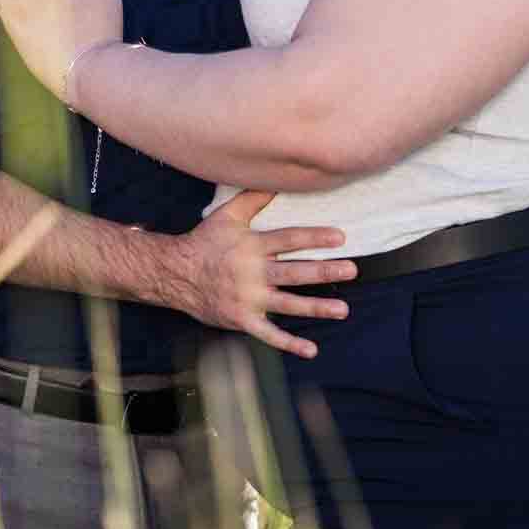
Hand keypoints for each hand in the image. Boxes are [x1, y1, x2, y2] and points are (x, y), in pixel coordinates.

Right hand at [166, 189, 356, 359]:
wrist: (176, 274)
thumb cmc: (204, 242)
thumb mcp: (227, 215)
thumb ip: (253, 198)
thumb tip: (275, 179)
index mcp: (252, 246)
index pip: (289, 240)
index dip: (315, 238)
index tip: (340, 238)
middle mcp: (253, 273)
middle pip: (295, 272)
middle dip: (325, 271)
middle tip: (352, 270)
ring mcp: (248, 299)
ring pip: (288, 304)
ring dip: (317, 307)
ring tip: (343, 309)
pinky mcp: (243, 320)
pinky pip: (269, 334)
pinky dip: (290, 343)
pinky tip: (311, 349)